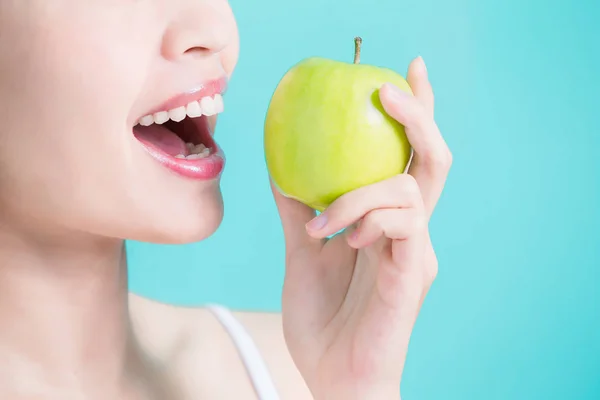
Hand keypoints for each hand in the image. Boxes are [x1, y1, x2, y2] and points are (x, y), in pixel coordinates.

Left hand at [272, 56, 451, 399]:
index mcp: (388, 221)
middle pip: (431, 160)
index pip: (408, 158)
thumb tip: (280, 164)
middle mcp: (410, 230)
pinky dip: (367, 218)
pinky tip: (341, 240)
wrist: (333, 374)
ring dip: (358, 193)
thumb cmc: (323, 316)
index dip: (417, 112)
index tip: (409, 70)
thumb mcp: (302, 251)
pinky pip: (403, 224)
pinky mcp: (414, 274)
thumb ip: (298, 209)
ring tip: (322, 225)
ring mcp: (416, 251)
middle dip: (418, 116)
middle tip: (389, 89)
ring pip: (408, 187)